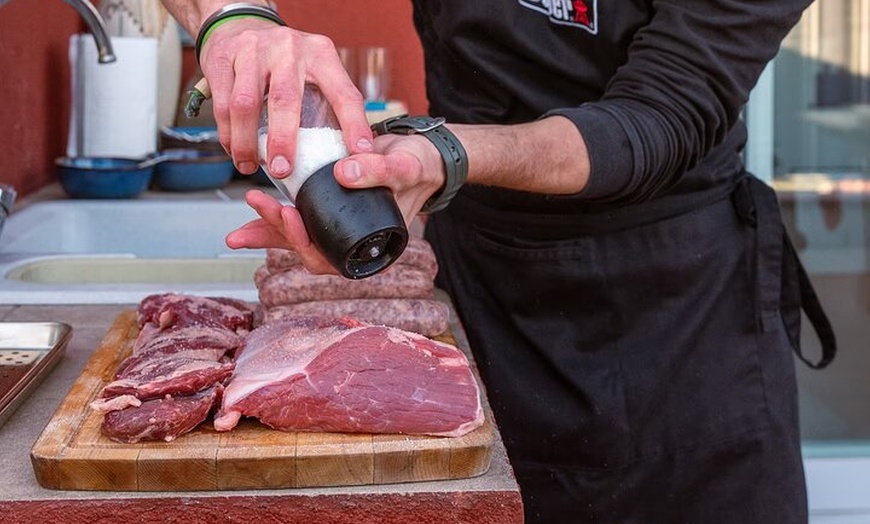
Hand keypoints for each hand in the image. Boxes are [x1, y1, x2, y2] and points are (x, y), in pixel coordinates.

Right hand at [199, 18, 372, 176]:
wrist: (239, 22)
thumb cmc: (282, 59)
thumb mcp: (313, 68)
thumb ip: (326, 103)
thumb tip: (342, 153)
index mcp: (320, 54)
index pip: (344, 93)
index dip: (354, 124)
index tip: (359, 153)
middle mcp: (289, 49)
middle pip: (286, 99)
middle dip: (284, 140)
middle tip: (282, 169)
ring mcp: (253, 51)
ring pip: (246, 104)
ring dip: (247, 142)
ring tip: (250, 165)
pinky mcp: (223, 58)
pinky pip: (222, 103)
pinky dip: (228, 133)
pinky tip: (234, 148)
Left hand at [225, 132, 446, 274]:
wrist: (416, 154)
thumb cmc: (416, 166)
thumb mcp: (404, 168)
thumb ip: (379, 170)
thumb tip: (343, 173)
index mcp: (372, 251)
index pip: (331, 260)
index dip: (306, 244)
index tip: (291, 215)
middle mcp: (351, 247)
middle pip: (307, 250)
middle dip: (277, 231)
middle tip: (260, 204)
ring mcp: (337, 232)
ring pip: (297, 238)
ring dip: (267, 230)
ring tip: (240, 225)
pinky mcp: (327, 213)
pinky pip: (297, 219)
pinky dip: (273, 217)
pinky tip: (254, 208)